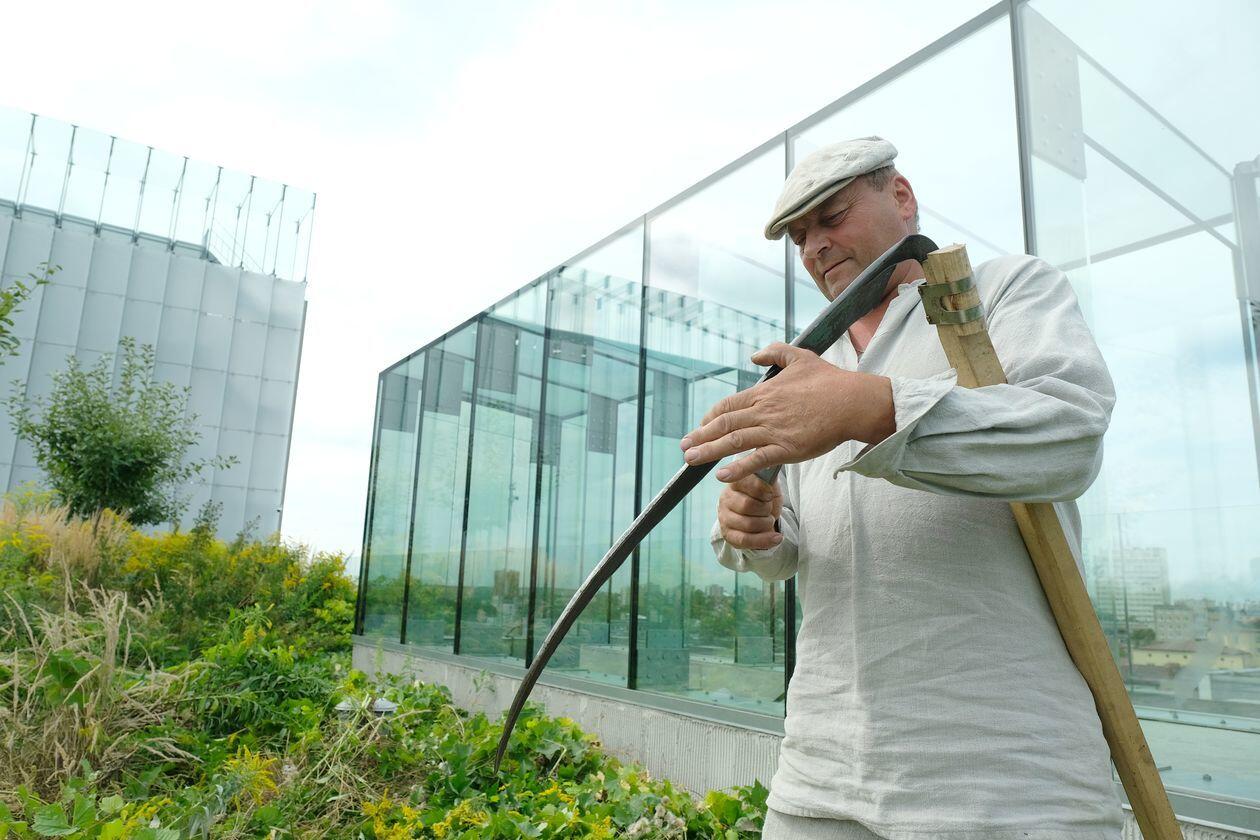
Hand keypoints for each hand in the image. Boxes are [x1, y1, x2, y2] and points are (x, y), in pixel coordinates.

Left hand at [680, 341, 894, 482]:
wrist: (853, 402)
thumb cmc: (829, 381)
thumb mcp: (800, 356)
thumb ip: (775, 352)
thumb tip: (754, 356)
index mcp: (764, 392)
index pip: (728, 405)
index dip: (710, 417)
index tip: (700, 427)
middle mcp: (763, 411)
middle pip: (723, 424)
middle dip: (700, 436)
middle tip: (683, 447)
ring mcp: (774, 430)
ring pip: (733, 442)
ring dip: (708, 451)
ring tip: (691, 460)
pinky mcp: (787, 448)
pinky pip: (756, 459)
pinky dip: (737, 468)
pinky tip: (721, 475)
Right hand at [717, 473, 782, 549]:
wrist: (759, 514)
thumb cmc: (764, 496)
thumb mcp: (768, 483)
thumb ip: (767, 476)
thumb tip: (770, 468)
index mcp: (734, 481)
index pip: (745, 483)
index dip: (762, 490)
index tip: (769, 494)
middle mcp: (725, 498)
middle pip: (747, 505)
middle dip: (765, 509)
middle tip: (769, 508)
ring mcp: (724, 518)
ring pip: (747, 524)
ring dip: (766, 524)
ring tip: (770, 520)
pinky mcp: (728, 534)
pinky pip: (745, 540)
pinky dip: (765, 540)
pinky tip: (777, 537)